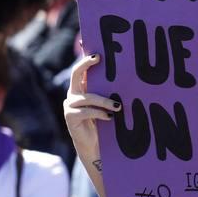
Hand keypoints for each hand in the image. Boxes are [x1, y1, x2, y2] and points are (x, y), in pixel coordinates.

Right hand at [63, 53, 119, 168]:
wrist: (94, 146)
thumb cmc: (104, 123)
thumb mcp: (108, 105)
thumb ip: (110, 93)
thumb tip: (128, 78)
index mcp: (82, 88)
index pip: (82, 70)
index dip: (85, 58)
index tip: (96, 50)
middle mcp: (73, 94)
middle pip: (76, 74)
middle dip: (86, 64)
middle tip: (98, 58)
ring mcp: (70, 105)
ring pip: (87, 97)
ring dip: (105, 101)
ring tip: (118, 106)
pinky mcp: (70, 117)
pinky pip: (86, 111)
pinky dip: (100, 114)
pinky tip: (110, 118)